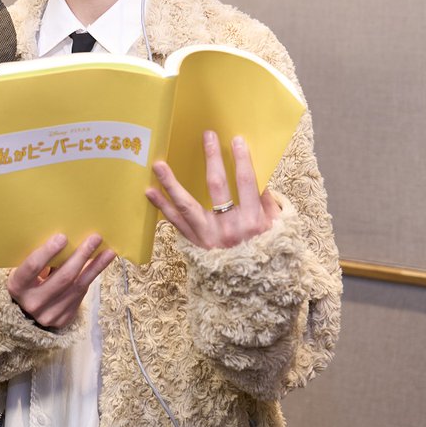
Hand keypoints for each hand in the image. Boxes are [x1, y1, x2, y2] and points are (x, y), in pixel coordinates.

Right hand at [7, 233, 114, 329]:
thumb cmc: (27, 281)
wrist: (26, 312)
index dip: (48, 251)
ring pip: (77, 287)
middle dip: (80, 256)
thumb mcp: (26, 271)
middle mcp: (32, 303)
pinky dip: (90, 278)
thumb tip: (67, 238)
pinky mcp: (62, 319)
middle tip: (95, 238)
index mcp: (17, 286)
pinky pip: (80, 295)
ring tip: (108, 252)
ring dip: (95, 267)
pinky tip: (100, 265)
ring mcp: (48, 314)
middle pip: (62, 277)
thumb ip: (41, 260)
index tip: (63, 236)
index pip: (33, 267)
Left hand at [145, 131, 279, 249]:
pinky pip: (176, 223)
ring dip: (171, 182)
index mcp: (253, 221)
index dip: (242, 160)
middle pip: (216, 186)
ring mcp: (209, 236)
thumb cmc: (265, 254)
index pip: (246, 182)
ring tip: (158, 164)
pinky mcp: (195, 244)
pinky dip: (162, 207)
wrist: (251, 290)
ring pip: (187, 204)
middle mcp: (230, 228)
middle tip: (207, 135)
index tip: (236, 140)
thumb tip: (257, 176)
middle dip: (212, 158)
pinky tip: (150, 191)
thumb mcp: (275, 230)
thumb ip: (266, 203)